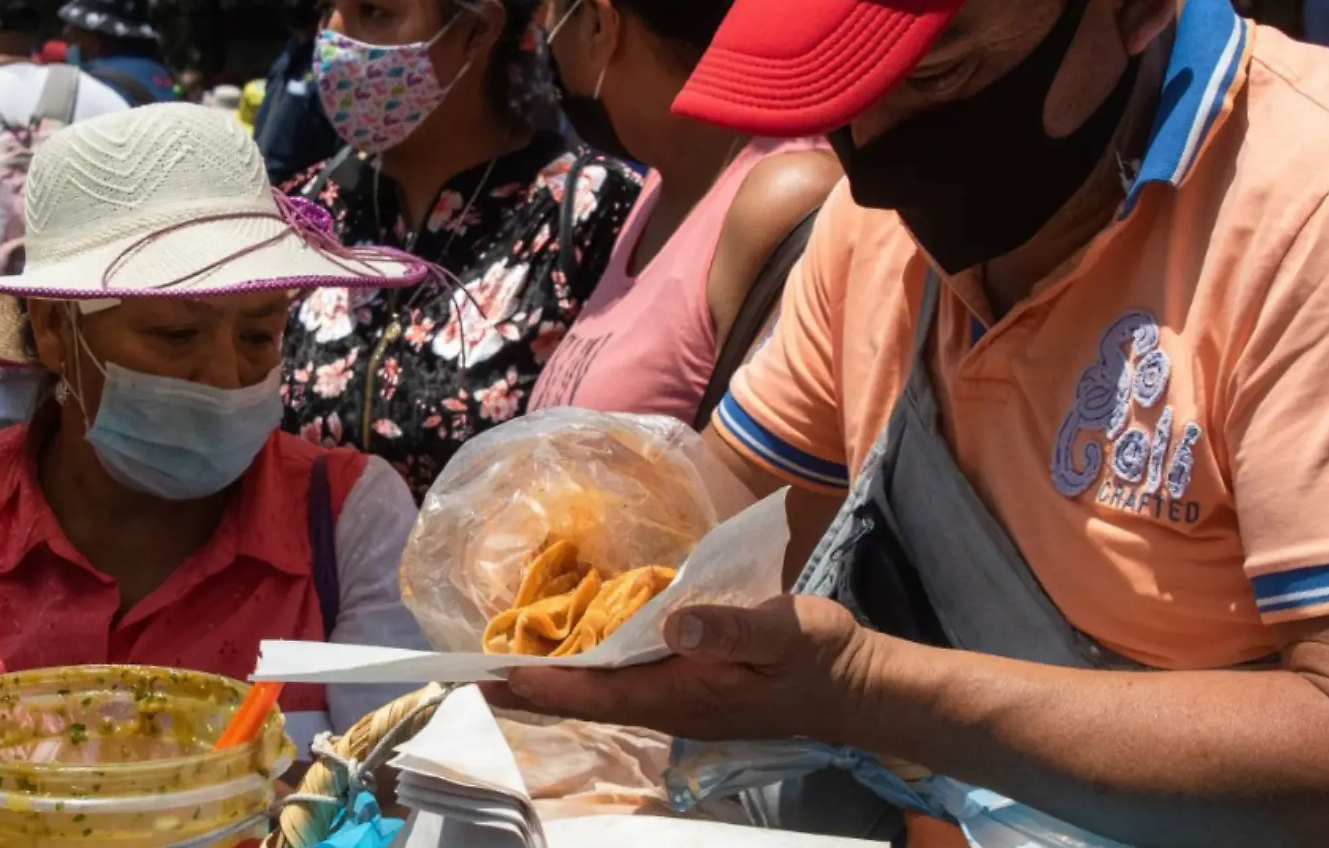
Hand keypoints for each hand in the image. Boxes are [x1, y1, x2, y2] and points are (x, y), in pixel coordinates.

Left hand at [486, 595, 882, 743]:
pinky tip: (575, 651)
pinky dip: (590, 668)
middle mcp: (667, 704)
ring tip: (505, 664)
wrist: (856, 685)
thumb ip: (730, 630)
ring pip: (602, 692)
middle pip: (585, 700)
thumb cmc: (818, 658)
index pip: (594, 692)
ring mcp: (677, 698)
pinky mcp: (689, 684)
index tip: (491, 677)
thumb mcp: (781, 634)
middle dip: (530, 689)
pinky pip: (626, 680)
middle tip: (472, 676)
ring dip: (554, 680)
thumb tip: (673, 624)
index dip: (541, 685)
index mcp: (679, 694)